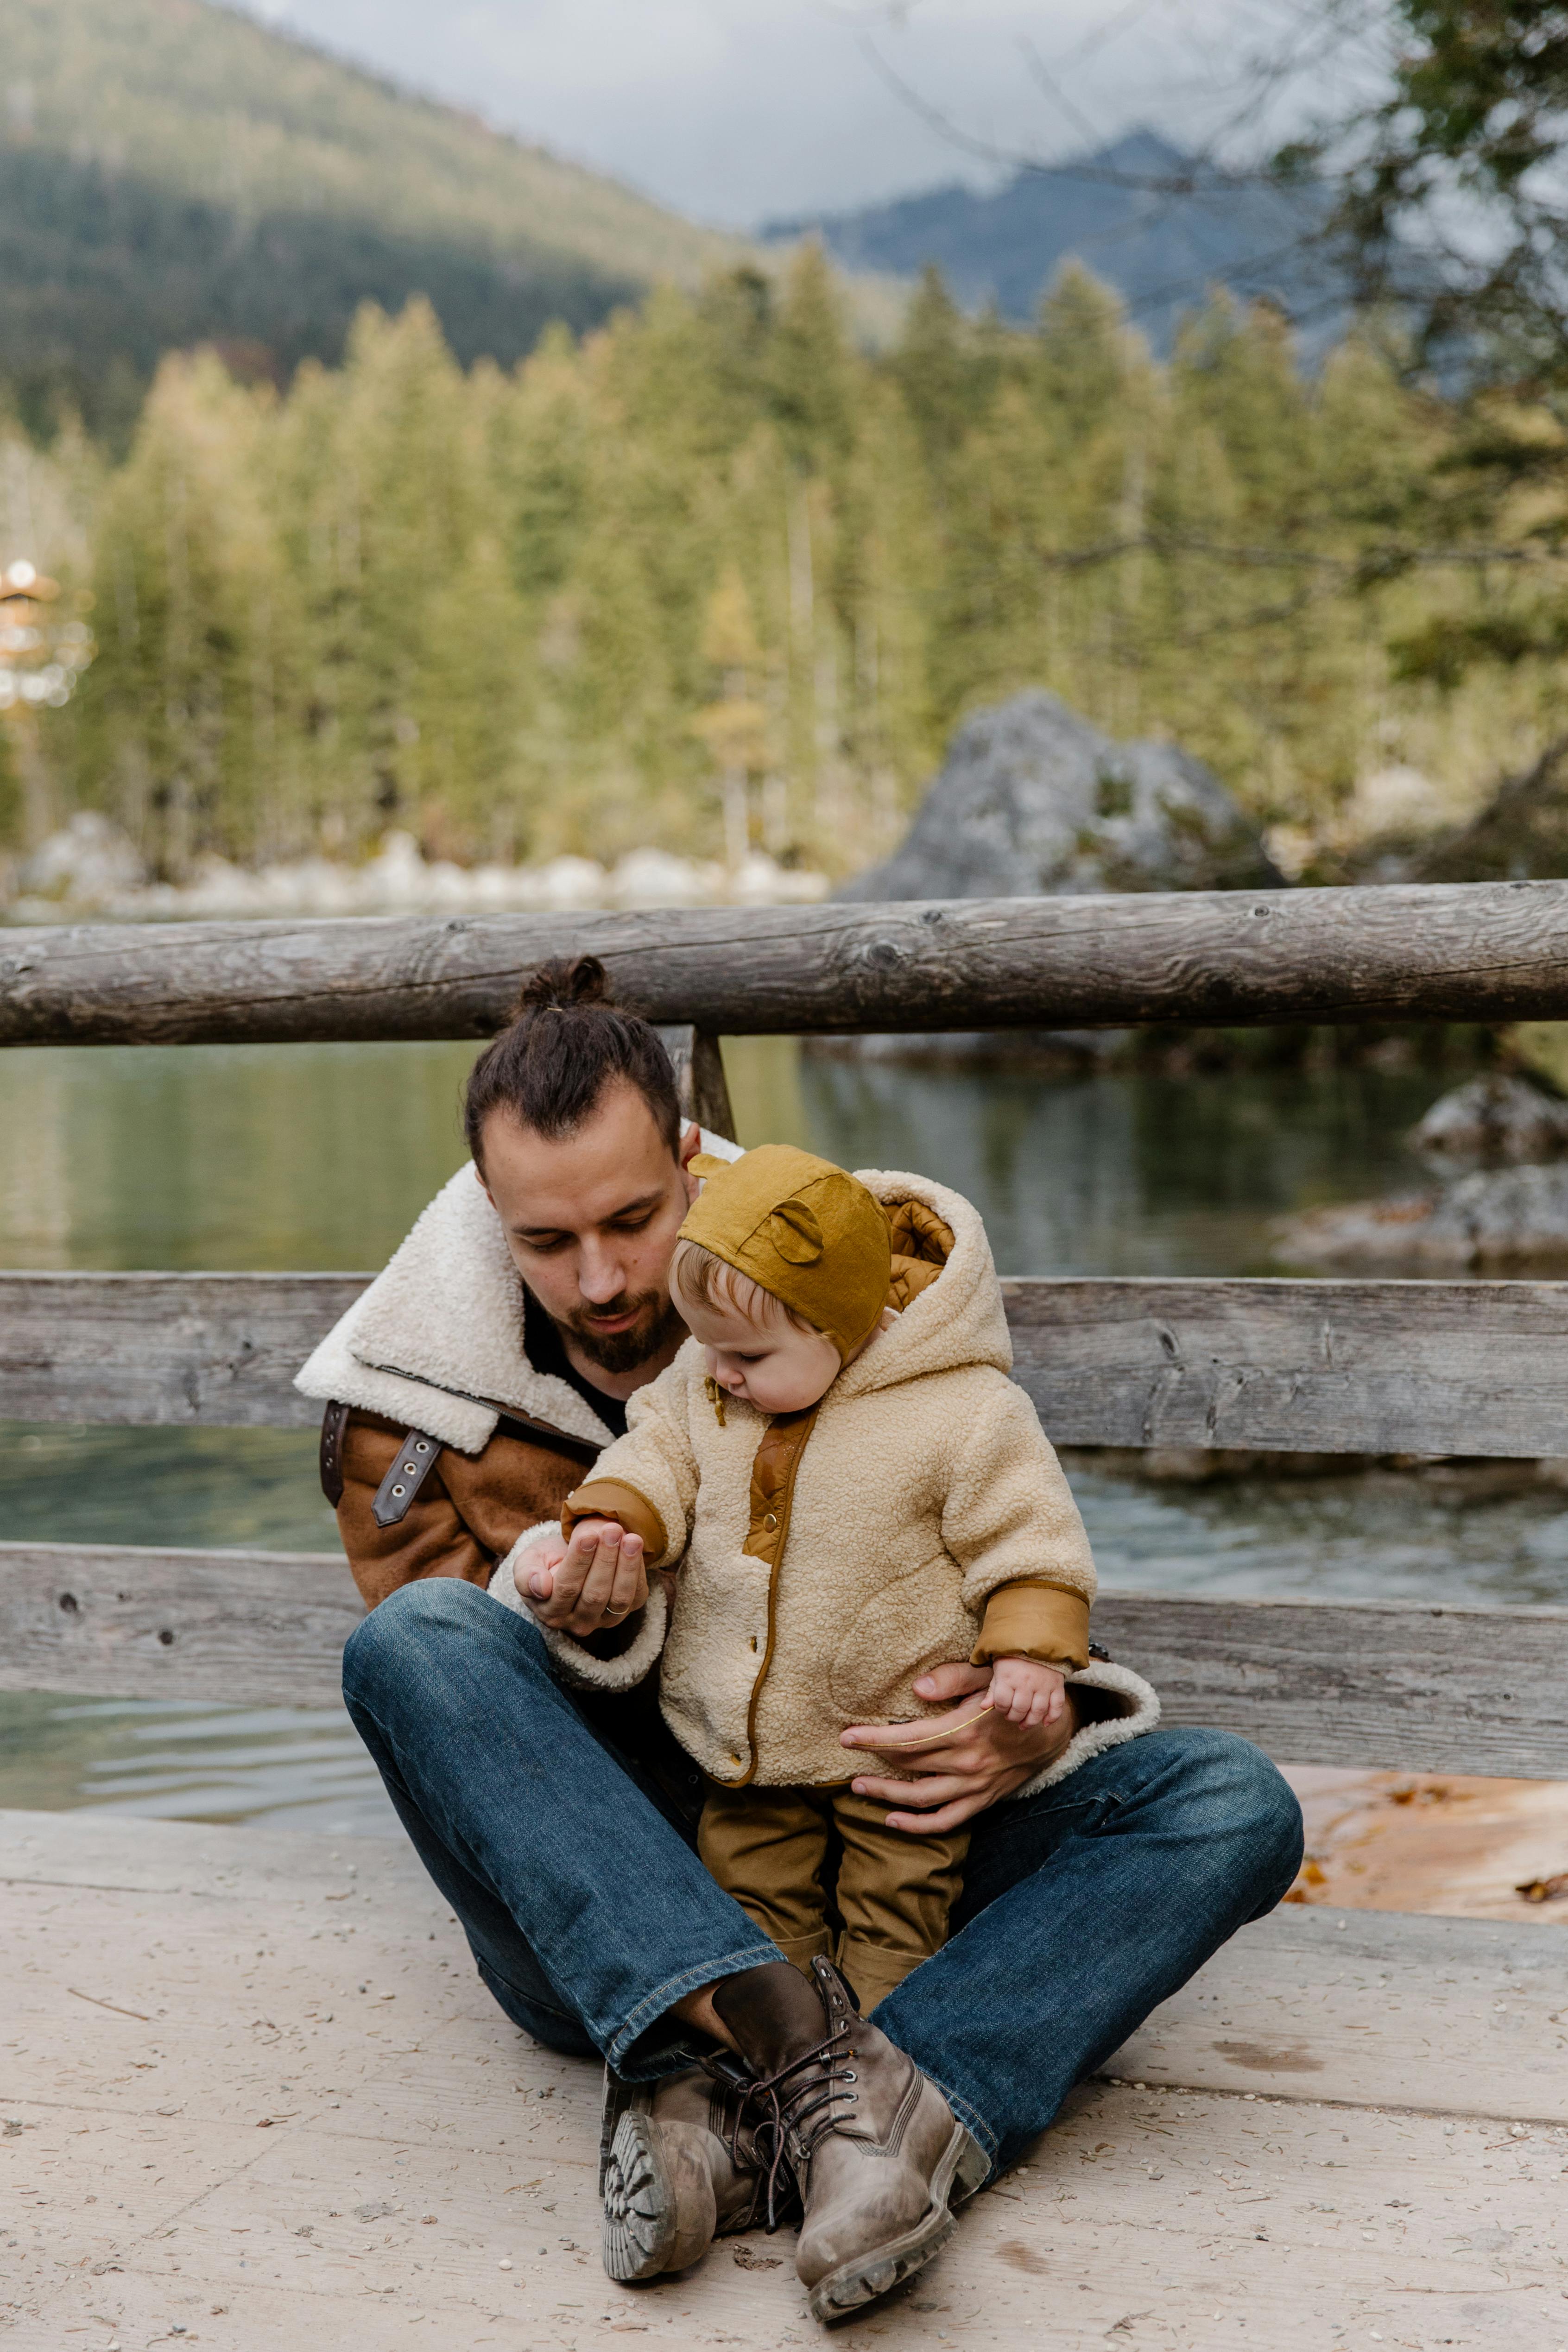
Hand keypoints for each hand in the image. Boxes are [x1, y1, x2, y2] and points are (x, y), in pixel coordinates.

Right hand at [513, 1518, 646, 1639]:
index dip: (579, 1561)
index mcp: (551, 1611)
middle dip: (606, 1559)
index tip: (588, 1535)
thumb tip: (541, 1587)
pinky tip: (635, 1547)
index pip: (566, 1587)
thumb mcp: (528, 1563)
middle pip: (595, 1594)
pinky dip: (638, 1571)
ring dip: (627, 1566)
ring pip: (618, 1598)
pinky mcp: (625, 1612)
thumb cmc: (546, 1563)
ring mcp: (603, 1621)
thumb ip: (527, 1576)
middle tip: (612, 1530)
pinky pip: (636, 1596)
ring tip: (631, 1538)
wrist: (568, 1563)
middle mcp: (577, 1623)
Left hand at [839, 1660, 1076, 1836]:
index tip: (846, 1736)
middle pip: (910, 1767)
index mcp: (963, 1731)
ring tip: (860, 1787)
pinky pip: (947, 1820)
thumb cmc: (1011, 1696)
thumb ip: (952, 1679)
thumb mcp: (986, 1677)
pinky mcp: (982, 1800)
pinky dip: (918, 1826)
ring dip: (887, 1795)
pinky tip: (893, 1820)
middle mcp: (967, 1763)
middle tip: (848, 1757)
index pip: (908, 1739)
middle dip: (874, 1762)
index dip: (873, 1739)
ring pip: (922, 1798)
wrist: (1051, 1730)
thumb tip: (916, 1687)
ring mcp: (975, 1786)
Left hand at [987, 1655, 1065, 1729]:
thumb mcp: (999, 1669)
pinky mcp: (1057, 1685)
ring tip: (1025, 1724)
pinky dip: (1052, 1717)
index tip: (1002, 1707)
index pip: (1002, 1702)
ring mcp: (1043, 1684)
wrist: (1036, 1638)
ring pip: (1038, 1711)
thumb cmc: (1014, 1656)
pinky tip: (1045, 1723)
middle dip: (1014, 1717)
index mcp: (1008, 1677)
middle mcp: (1026, 1682)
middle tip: (1012, 1716)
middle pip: (1020, 1709)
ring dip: (1031, 1722)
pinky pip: (1057, 1706)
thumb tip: (984, 1707)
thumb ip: (993, 1689)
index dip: (1000, 1709)